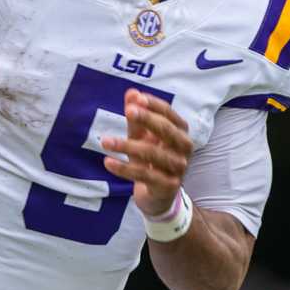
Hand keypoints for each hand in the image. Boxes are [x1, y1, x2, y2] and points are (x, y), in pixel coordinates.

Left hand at [102, 90, 192, 220]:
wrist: (158, 195)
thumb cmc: (151, 159)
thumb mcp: (142, 137)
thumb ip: (136, 117)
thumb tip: (131, 93)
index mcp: (180, 131)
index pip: (169, 114)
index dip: (153, 105)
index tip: (136, 98)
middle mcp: (184, 148)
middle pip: (167, 130)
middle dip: (147, 119)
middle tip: (127, 111)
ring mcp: (178, 168)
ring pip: (153, 154)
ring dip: (127, 146)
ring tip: (105, 141)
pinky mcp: (168, 186)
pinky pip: (144, 175)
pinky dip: (124, 168)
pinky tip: (108, 162)